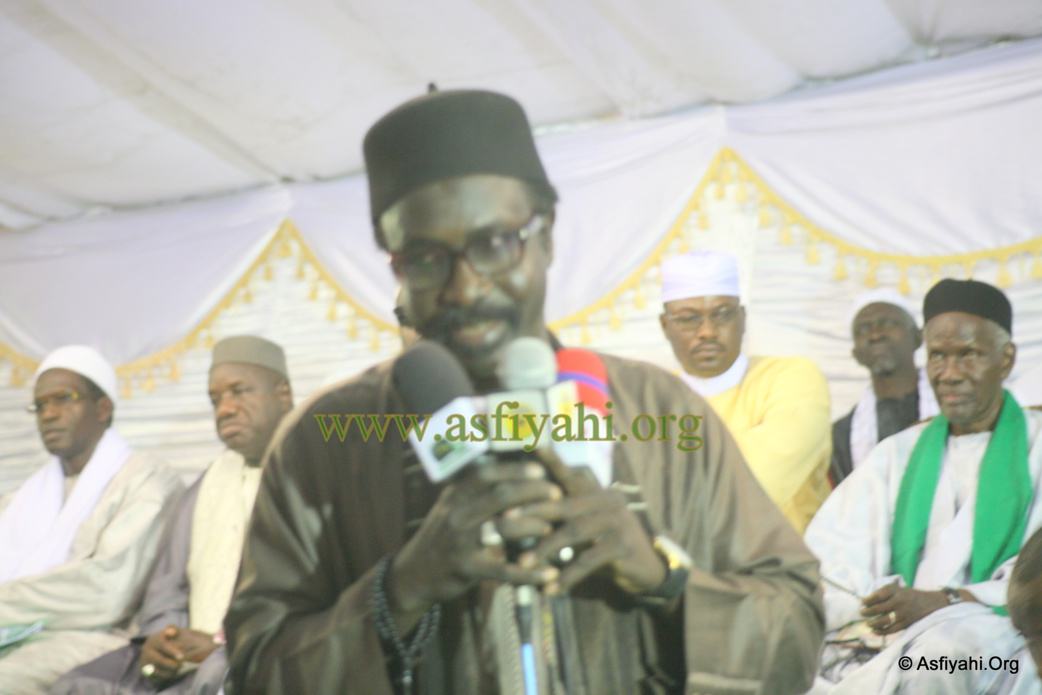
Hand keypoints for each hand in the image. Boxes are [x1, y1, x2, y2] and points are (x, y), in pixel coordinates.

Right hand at [139, 625, 217, 683]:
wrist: (153, 647)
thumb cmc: (166, 639)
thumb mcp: (169, 631)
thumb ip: (173, 630)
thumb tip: (172, 631)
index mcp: (153, 640)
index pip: (163, 646)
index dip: (173, 652)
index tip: (182, 657)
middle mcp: (146, 651)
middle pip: (159, 660)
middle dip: (172, 664)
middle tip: (181, 665)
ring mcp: (144, 662)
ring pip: (156, 671)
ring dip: (169, 672)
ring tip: (178, 669)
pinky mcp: (144, 673)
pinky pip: (154, 678)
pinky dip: (164, 678)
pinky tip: (172, 674)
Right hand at [387, 461, 561, 630]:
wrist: (414, 573)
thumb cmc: (444, 535)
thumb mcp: (452, 505)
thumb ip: (475, 488)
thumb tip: (511, 466)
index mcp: (456, 494)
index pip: (486, 473)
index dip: (515, 469)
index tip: (541, 469)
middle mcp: (456, 513)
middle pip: (499, 495)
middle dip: (533, 491)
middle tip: (557, 494)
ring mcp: (460, 541)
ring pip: (502, 527)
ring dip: (532, 526)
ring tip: (551, 527)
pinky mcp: (466, 569)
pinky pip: (503, 570)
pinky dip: (529, 574)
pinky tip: (549, 575)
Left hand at [518, 449, 666, 595]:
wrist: (646, 570)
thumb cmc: (607, 546)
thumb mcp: (587, 527)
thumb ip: (565, 516)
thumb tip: (524, 511)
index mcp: (597, 492)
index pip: (570, 475)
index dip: (552, 461)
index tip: (531, 446)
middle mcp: (609, 500)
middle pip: (564, 503)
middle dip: (532, 512)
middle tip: (505, 521)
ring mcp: (618, 521)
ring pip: (573, 531)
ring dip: (544, 549)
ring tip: (521, 563)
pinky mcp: (623, 545)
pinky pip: (587, 560)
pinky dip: (566, 576)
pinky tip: (550, 589)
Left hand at [860, 585, 948, 633]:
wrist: (932, 603)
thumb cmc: (909, 595)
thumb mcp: (897, 589)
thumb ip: (883, 593)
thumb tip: (866, 601)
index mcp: (897, 591)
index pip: (879, 595)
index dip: (868, 600)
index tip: (861, 602)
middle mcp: (900, 601)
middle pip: (880, 608)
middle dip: (868, 612)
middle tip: (861, 613)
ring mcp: (904, 613)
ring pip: (885, 620)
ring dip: (874, 623)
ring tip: (867, 624)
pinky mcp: (907, 623)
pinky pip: (892, 629)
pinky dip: (882, 631)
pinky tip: (875, 631)